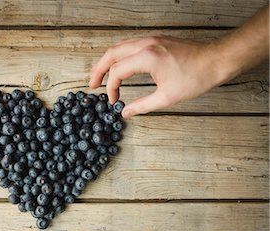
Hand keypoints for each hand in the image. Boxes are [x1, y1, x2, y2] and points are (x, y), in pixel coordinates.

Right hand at [89, 36, 224, 118]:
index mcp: (146, 58)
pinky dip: (119, 55)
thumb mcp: (167, 97)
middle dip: (99, 69)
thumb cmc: (195, 77)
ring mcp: (150, 39)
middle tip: (92, 85)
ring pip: (119, 46)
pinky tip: (119, 66)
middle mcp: (145, 44)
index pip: (117, 72)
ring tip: (101, 75)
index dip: (111, 88)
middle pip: (111, 54)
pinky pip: (129, 44)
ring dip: (107, 61)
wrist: (216, 60)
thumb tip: (125, 113)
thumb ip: (142, 106)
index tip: (113, 101)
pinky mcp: (156, 40)